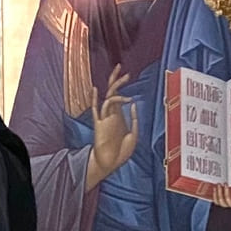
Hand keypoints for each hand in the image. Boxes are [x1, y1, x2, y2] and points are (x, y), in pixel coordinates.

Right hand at [84, 65, 137, 189]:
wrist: (110, 164)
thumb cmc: (121, 152)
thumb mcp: (133, 136)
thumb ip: (134, 121)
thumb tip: (132, 105)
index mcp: (119, 117)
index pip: (120, 96)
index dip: (123, 86)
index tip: (128, 75)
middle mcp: (112, 115)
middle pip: (112, 92)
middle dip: (116, 80)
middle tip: (121, 67)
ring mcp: (105, 119)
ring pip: (108, 98)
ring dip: (116, 88)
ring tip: (124, 79)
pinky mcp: (99, 125)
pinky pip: (96, 110)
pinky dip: (95, 99)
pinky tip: (96, 90)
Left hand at [206, 184, 230, 207]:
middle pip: (229, 203)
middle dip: (227, 194)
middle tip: (226, 185)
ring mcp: (226, 203)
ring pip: (222, 202)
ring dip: (220, 194)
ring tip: (219, 185)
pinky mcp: (219, 201)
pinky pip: (216, 201)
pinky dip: (215, 195)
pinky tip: (215, 188)